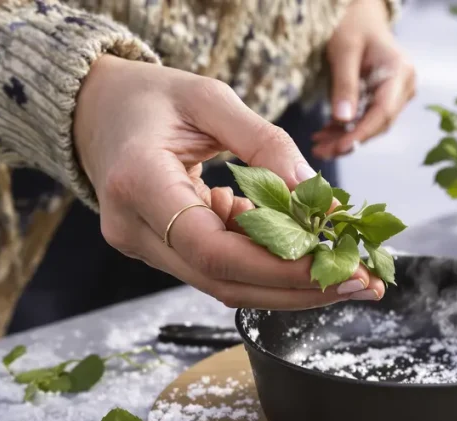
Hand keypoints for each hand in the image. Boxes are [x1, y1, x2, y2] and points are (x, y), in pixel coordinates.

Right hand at [73, 56, 385, 309]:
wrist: (95, 110)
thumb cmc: (150, 97)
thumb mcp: (210, 99)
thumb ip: (266, 144)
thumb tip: (317, 197)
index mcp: (137, 182)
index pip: (211, 248)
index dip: (276, 267)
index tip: (331, 263)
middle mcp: (132, 227)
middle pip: (222, 281)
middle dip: (298, 288)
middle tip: (360, 282)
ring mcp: (142, 246)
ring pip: (224, 284)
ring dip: (289, 284)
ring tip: (346, 272)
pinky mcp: (160, 251)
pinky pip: (219, 268)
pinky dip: (265, 264)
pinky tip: (303, 250)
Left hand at [312, 0, 415, 158]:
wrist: (361, 17)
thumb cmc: (352, 26)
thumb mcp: (343, 51)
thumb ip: (344, 85)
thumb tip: (343, 121)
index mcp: (400, 72)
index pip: (383, 111)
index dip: (363, 133)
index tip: (341, 147)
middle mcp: (404, 86)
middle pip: (379, 123)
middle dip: (350, 140)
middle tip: (321, 151)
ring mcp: (397, 94)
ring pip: (372, 125)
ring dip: (345, 137)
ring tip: (319, 145)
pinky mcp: (385, 98)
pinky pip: (367, 118)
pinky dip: (346, 128)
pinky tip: (326, 134)